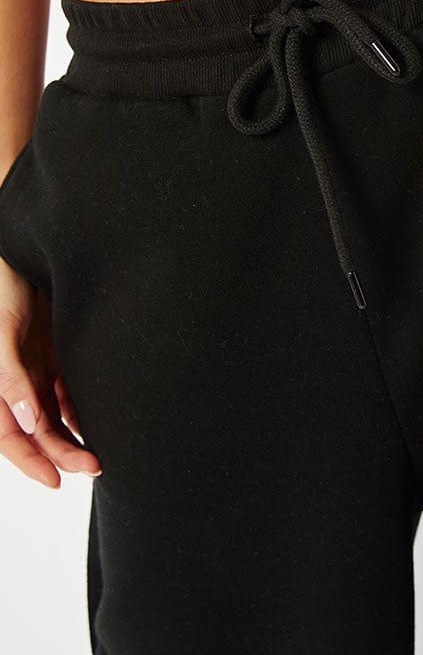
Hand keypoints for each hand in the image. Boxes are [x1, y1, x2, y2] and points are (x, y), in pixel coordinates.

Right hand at [0, 258, 101, 487]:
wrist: (25, 256)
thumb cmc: (2, 290)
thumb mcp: (2, 334)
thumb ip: (10, 378)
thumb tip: (29, 423)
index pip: (11, 438)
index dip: (32, 462)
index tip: (58, 480)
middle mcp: (15, 383)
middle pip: (39, 431)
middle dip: (63, 453)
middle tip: (95, 467)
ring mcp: (34, 369)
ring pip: (55, 415)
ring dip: (74, 435)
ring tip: (100, 452)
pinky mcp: (53, 353)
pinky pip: (67, 389)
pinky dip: (81, 407)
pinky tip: (99, 418)